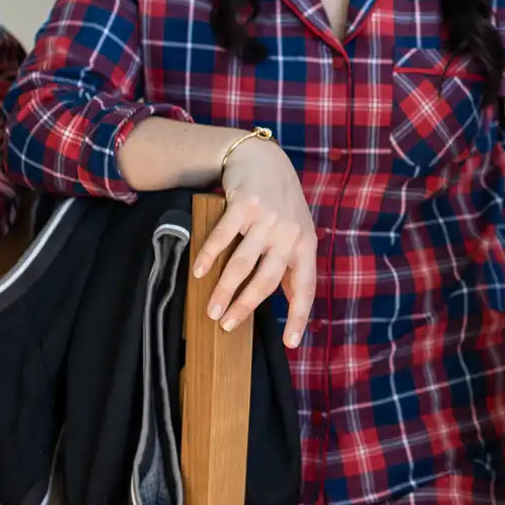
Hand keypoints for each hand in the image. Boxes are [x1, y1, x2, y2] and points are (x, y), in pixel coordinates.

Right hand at [193, 135, 315, 347]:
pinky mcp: (245, 205)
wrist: (264, 160)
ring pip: (242, 264)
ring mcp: (267, 219)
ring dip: (224, 290)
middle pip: (266, 281)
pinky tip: (198, 272)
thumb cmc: (281, 204)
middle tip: (226, 325)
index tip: (290, 344)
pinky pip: (223, 238)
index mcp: (306, 246)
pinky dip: (208, 257)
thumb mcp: (297, 232)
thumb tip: (293, 300)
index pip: (305, 288)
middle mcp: (290, 234)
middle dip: (245, 307)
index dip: (299, 317)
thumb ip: (292, 262)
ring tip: (211, 309)